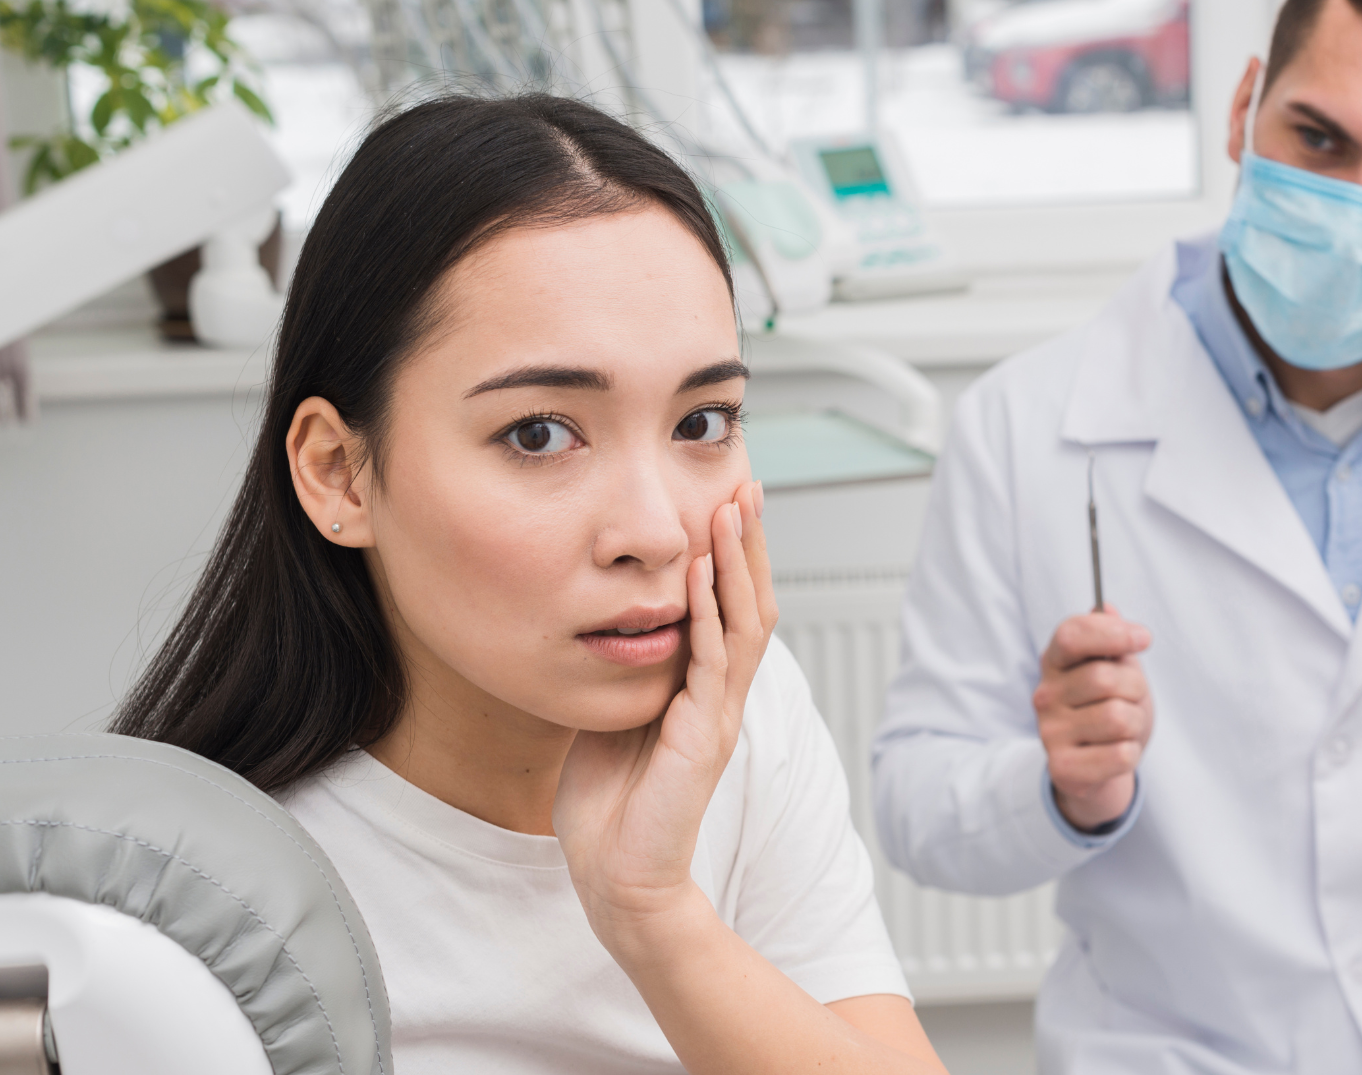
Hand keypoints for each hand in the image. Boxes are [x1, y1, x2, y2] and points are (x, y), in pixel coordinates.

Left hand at [553, 482, 778, 944]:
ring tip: (730, 510)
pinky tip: (697, 573)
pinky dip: (708, 614)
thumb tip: (610, 622)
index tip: (727, 500)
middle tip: (747, 485)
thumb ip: (628, 671)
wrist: (619, 876)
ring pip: (742, 624)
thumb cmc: (611, 806)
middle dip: (749, 543)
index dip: (733, 555)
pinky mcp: (701, 737)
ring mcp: (716, 715)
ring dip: (736, 564)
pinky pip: (712, 664)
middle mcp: (720, 697)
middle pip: (751, 603)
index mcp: (702, 690)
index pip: (730, 608)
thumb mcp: (614, 714)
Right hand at [1033, 607, 1153, 831]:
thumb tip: (1107, 607)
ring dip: (1135, 724)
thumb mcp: (1115, 667)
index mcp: (1055, 662)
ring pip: (1118, 718)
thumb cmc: (1109, 708)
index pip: (1073, 634)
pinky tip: (1116, 753)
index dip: (1112, 632)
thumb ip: (1110, 638)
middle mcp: (1044, 694)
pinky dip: (1131, 753)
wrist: (1100, 766)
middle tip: (1131, 699)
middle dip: (1135, 688)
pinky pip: (1120, 754)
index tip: (1144, 638)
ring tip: (1123, 729)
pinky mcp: (1062, 768)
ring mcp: (1049, 732)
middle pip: (1106, 677)